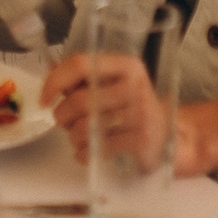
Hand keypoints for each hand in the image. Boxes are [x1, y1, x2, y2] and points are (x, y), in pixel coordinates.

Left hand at [40, 59, 217, 176]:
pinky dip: (83, 153)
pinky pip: (98, 147)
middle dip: (62, 115)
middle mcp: (136, 85)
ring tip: (78, 138)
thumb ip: (86, 78)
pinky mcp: (141, 139)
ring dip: (72, 137)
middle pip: (79, 100)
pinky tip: (86, 152)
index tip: (43, 98)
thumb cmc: (135, 110)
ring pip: (85, 126)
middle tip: (64, 122)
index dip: (55, 80)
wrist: (174, 139)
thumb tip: (50, 69)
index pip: (81, 64)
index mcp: (127, 65)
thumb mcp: (115, 86)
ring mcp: (141, 113)